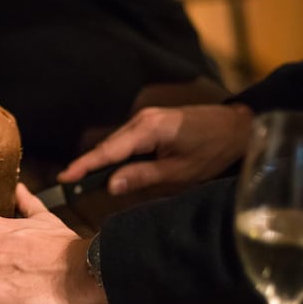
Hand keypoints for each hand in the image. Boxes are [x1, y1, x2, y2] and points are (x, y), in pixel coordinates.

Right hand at [58, 103, 254, 194]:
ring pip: (117, 143)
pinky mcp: (151, 122)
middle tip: (68, 185)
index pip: (108, 151)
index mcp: (148, 129)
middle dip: (88, 165)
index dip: (84, 165)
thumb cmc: (212, 150)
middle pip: (108, 146)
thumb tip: (110, 185)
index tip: (64, 178)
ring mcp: (146, 118)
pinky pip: (127, 140)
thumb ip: (143, 176)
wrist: (238, 126)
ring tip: (83, 180)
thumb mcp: (180, 171)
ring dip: (102, 161)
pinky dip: (116, 155)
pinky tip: (111, 169)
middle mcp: (142, 119)